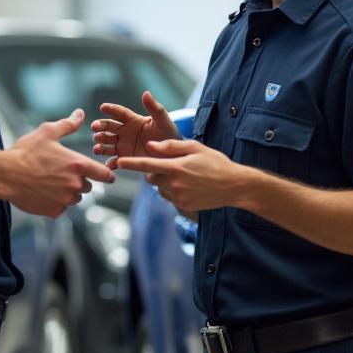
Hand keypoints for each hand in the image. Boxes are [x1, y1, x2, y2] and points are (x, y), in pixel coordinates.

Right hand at [6, 109, 114, 217]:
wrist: (6, 175)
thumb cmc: (26, 152)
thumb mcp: (47, 132)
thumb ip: (68, 124)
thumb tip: (79, 114)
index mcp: (78, 165)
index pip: (104, 174)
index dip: (107, 175)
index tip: (108, 176)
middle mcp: (75, 184)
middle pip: (88, 186)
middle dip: (79, 180)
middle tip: (62, 172)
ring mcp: (65, 200)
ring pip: (75, 198)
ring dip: (68, 192)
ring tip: (51, 181)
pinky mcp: (54, 211)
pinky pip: (61, 208)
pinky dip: (56, 201)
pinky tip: (43, 192)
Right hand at [91, 91, 180, 169]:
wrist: (173, 155)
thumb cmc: (169, 135)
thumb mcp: (163, 121)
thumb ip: (155, 108)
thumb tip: (146, 93)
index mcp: (133, 120)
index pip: (119, 113)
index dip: (111, 109)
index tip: (103, 107)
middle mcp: (125, 132)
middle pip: (108, 128)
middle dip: (100, 127)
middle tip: (95, 127)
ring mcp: (123, 146)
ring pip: (107, 144)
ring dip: (100, 145)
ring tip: (97, 148)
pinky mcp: (125, 159)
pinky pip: (114, 162)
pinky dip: (110, 164)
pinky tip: (108, 165)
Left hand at [116, 138, 242, 212]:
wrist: (233, 186)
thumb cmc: (215, 163)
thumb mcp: (195, 148)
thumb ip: (171, 147)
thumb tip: (150, 146)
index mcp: (176, 167)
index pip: (147, 165)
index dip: (131, 164)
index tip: (119, 162)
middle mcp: (175, 183)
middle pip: (151, 177)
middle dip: (154, 171)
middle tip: (170, 165)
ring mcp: (178, 197)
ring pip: (159, 188)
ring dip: (164, 181)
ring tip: (184, 176)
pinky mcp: (182, 206)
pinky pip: (168, 197)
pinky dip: (172, 191)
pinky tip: (188, 186)